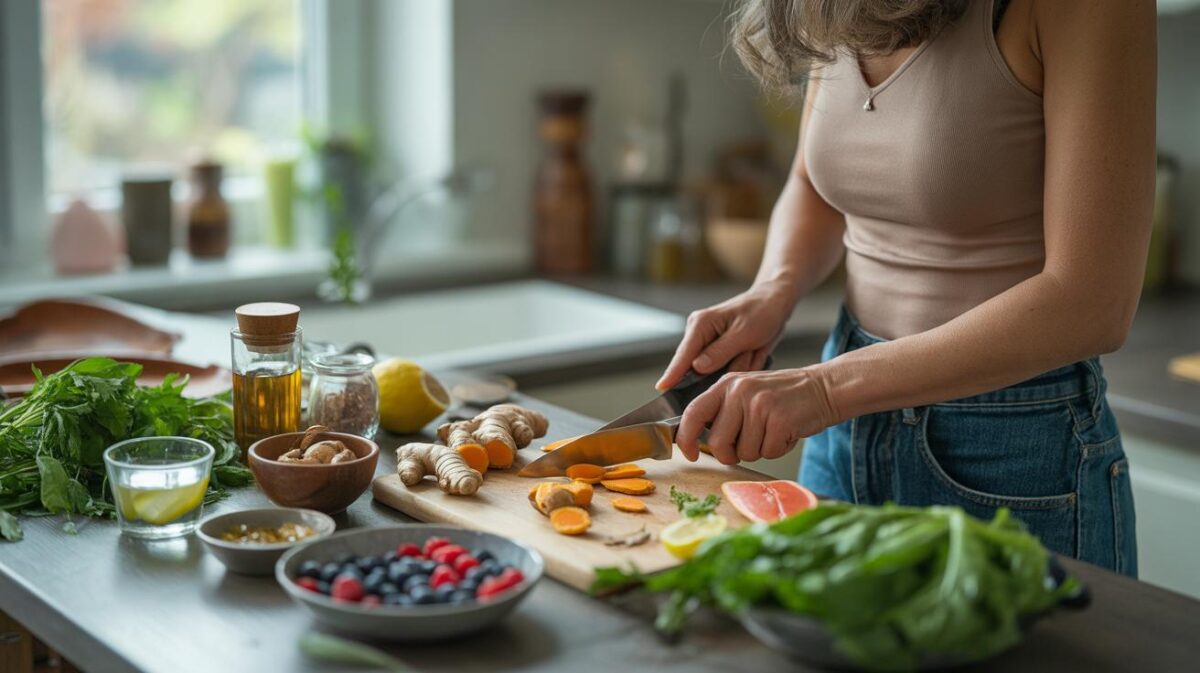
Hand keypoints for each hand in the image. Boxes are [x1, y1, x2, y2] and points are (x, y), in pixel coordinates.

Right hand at [656, 281, 795, 390]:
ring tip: (753, 350)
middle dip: (723, 369)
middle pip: (697, 367)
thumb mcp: (744, 333)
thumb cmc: (761, 312)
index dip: (673, 374)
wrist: (774, 304)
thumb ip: (719, 352)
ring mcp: (707, 343)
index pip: (683, 355)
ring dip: (737, 365)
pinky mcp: (718, 351)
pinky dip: (741, 365)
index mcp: (700, 324)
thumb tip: (696, 367)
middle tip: (748, 353)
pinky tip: (752, 352)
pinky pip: (725, 369)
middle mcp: (699, 333)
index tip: (662, 389)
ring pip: (715, 371)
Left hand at [675, 368, 836, 464]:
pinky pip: (768, 453)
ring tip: (772, 431)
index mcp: (726, 384)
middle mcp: (740, 392)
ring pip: (744, 452)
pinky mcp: (780, 420)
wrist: (823, 388)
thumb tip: (699, 440)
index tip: (689, 453)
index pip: (693, 413)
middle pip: (718, 443)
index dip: (686, 438)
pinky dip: (777, 450)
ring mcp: (760, 405)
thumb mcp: (746, 392)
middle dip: (730, 454)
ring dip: (759, 450)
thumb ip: (723, 410)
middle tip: (747, 446)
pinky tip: (786, 433)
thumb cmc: (782, 396)